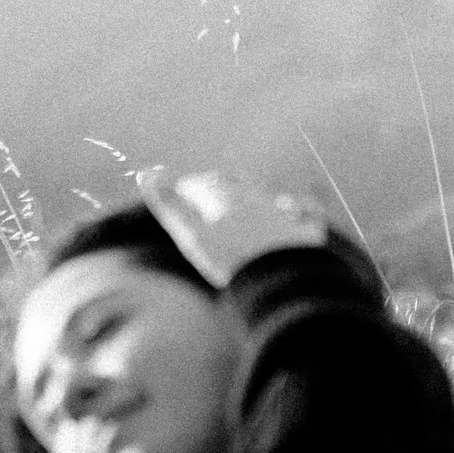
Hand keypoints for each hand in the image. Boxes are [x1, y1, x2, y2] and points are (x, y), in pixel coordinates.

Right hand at [145, 169, 334, 286]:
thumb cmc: (230, 258)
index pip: (204, 185)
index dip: (190, 188)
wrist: (277, 280)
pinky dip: (300, 208)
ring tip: (243, 195)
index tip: (181, 193)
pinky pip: (307, 213)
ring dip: (251, 193)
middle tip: (207, 190)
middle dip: (218, 186)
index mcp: (227, 197)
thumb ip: (170, 204)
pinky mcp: (305, 234)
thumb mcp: (192, 234)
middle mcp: (256, 199)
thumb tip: (146, 172)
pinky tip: (298, 207)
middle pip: (234, 185)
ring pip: (265, 195)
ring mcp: (282, 215)